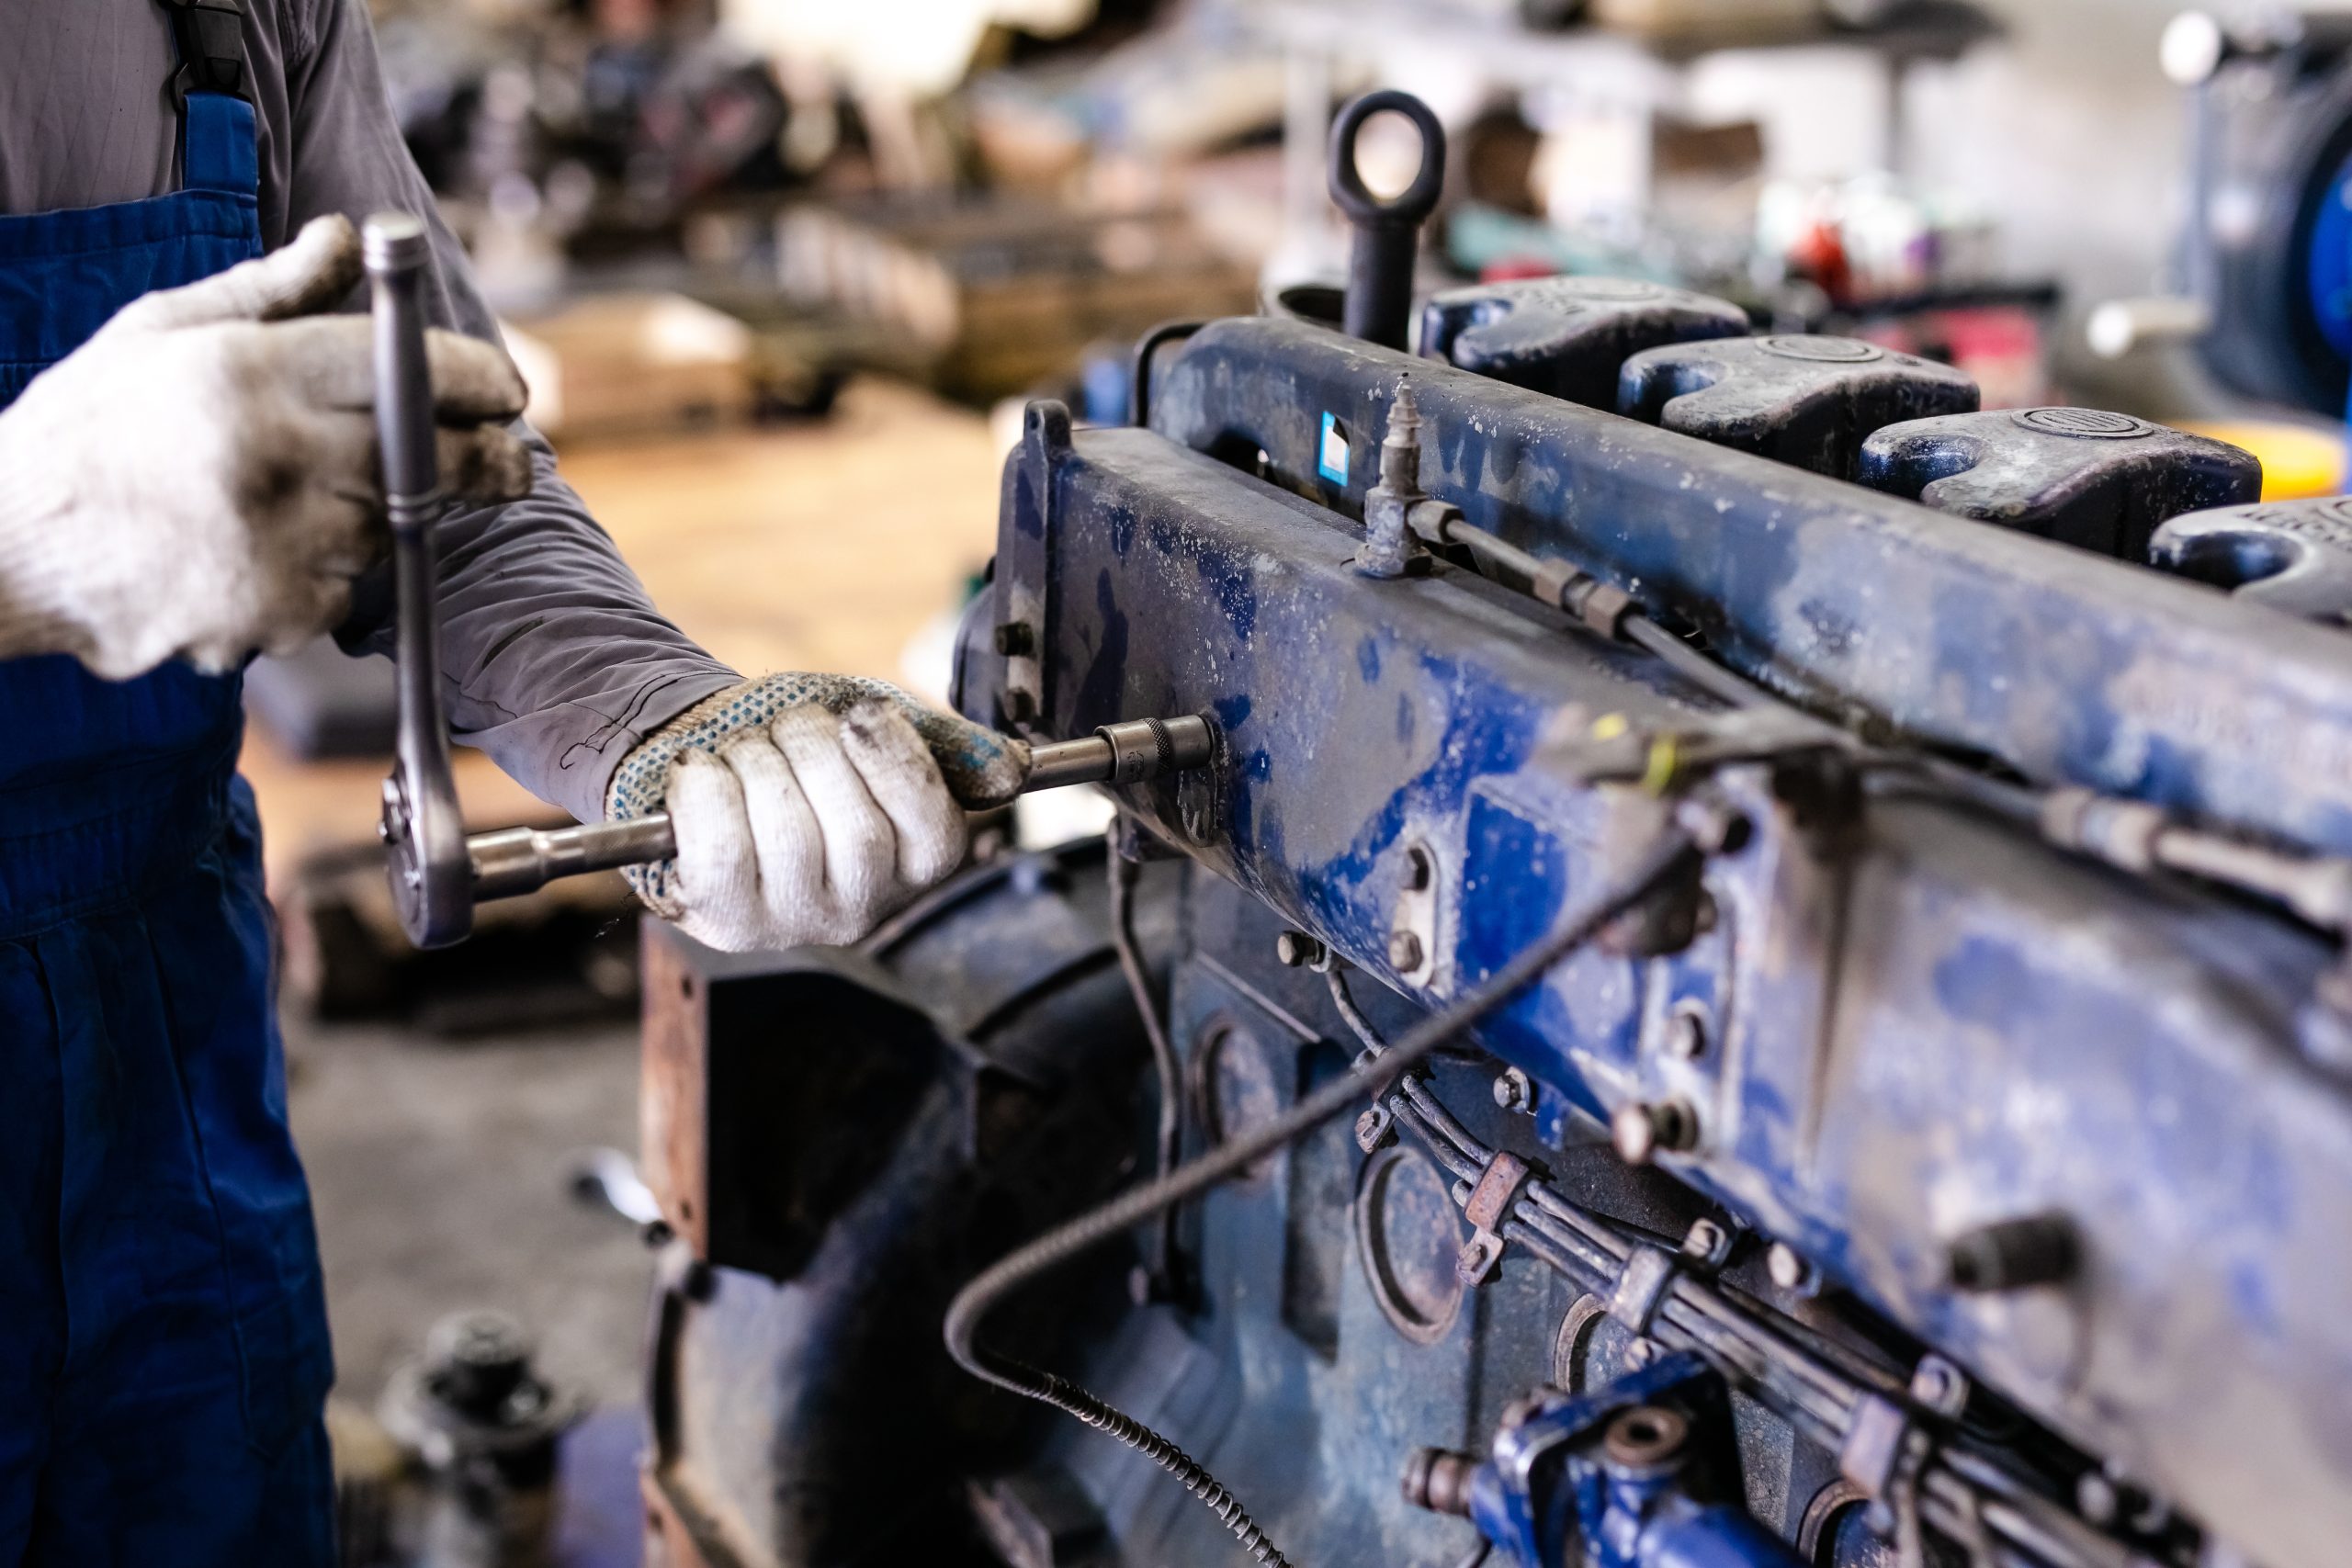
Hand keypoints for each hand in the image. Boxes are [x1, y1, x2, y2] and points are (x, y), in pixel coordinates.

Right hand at [0, 214, 530, 678]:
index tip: (507, 392)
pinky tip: (261, 553)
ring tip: (305, 501)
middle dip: (485, 459)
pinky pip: (344, 594)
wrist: (9, 548)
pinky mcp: (273, 613)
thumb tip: (349, 237)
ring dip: (377, 517)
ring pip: (388, 530)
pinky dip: (326, 578)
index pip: (406, 364)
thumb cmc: (92, 428)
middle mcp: (275, 453)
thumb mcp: (164, 331)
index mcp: (250, 370)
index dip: (477, 380)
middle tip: (508, 463)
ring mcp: (278, 541)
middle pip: (430, 457)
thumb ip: (273, 292)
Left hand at [661, 698, 973, 950]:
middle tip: (787, 726)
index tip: (859, 715)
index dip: (892, 760)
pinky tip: (702, 773)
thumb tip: (1009, 770)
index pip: (931, 824)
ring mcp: (793, 924)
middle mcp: (864, 908)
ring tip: (746, 751)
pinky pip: (721, 849)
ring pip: (787, 833)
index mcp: (918, 862)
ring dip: (755, 761)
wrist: (715, 755)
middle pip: (855, 830)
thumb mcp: (873, 733)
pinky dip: (704, 788)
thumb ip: (939, 744)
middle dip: (810, 749)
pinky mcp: (725, 920)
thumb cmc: (803, 747)